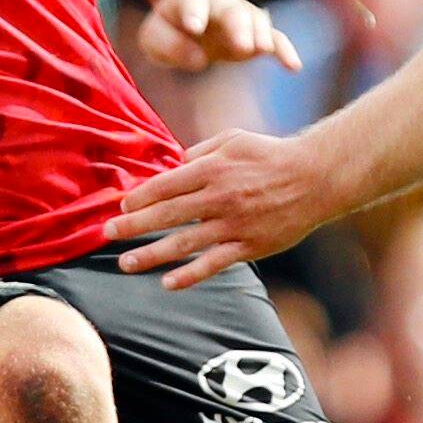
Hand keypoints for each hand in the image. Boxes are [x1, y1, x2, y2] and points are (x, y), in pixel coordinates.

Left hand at [109, 129, 339, 288]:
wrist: (315, 178)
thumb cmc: (271, 154)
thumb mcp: (233, 139)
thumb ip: (200, 151)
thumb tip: (172, 163)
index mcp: (213, 168)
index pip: (166, 184)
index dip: (140, 196)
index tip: (120, 204)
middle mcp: (219, 197)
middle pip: (167, 214)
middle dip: (132, 225)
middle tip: (107, 233)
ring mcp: (234, 224)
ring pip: (184, 243)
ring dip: (151, 254)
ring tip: (126, 263)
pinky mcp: (249, 246)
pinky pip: (214, 264)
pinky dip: (190, 275)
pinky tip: (167, 283)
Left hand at [137, 0, 299, 73]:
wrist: (194, 14)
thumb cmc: (170, 27)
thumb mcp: (154, 37)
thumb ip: (169, 46)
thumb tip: (200, 59)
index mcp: (188, 1)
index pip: (191, 3)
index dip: (193, 13)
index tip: (194, 26)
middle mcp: (219, 5)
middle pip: (232, 10)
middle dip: (238, 26)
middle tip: (243, 46)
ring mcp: (241, 16)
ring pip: (255, 20)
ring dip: (261, 35)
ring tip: (265, 51)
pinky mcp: (256, 34)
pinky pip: (274, 38)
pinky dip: (284, 50)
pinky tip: (294, 67)